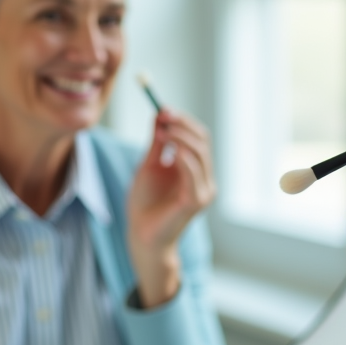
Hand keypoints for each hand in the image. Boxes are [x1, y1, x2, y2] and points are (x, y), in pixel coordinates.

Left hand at [127, 108, 216, 307]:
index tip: (163, 109)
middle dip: (183, 125)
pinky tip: (171, 150)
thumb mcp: (148, 166)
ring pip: (200, 153)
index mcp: (195, 169)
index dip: (183, 121)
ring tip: (162, 131)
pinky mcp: (196, 201)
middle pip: (202, 141)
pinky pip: (194, 173)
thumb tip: (159, 116)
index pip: (198, 137)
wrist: (141, 235)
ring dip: (181, 137)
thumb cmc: (144, 204)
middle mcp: (204, 178)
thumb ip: (156, 143)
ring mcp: (203, 190)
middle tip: (163, 115)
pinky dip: (184, 158)